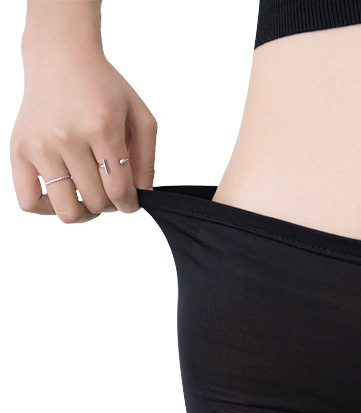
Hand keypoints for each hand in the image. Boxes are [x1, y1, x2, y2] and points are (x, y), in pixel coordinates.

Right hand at [10, 47, 156, 223]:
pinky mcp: (18, 149)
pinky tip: (62, 195)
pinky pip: (28, 201)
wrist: (61, 57)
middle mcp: (66, 138)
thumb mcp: (140, 117)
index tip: (130, 200)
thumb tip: (141, 197)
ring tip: (88, 195)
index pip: (119, 191)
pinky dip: (47, 208)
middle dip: (109, 204)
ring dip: (83, 212)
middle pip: (95, 202)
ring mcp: (39, 145)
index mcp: (100, 128)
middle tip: (109, 189)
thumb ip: (147, 161)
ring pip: (66, 210)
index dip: (130, 205)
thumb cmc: (103, 88)